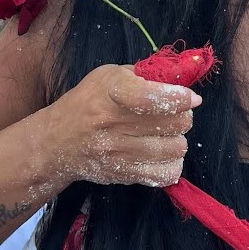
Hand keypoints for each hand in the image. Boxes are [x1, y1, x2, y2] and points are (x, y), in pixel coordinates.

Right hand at [46, 65, 200, 187]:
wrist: (57, 142)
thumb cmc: (88, 102)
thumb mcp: (108, 76)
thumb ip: (145, 74)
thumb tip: (182, 76)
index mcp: (110, 91)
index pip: (150, 97)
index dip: (178, 97)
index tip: (191, 98)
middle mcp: (113, 123)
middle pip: (173, 122)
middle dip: (183, 115)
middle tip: (175, 113)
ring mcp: (118, 153)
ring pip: (176, 148)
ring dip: (178, 138)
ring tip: (167, 133)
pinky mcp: (124, 175)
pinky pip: (167, 174)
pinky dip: (172, 163)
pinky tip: (162, 153)